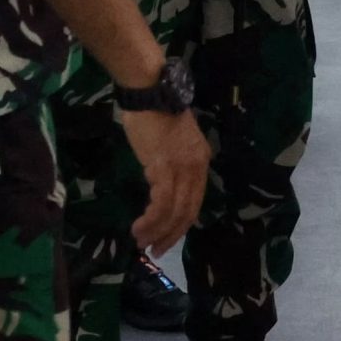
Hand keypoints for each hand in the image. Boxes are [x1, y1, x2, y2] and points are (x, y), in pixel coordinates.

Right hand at [120, 107, 212, 254]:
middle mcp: (196, 166)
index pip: (195, 200)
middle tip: (155, 250)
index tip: (167, 237)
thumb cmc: (155, 112)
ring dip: (157, 231)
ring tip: (141, 242)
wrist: (149, 91)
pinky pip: (161, 203)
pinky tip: (139, 227)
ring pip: (174, 211)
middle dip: (172, 234)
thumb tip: (160, 182)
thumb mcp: (172, 141)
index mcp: (201, 160)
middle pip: (188, 211)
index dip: (182, 223)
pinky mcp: (164, 168)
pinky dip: (151, 220)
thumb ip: (172, 162)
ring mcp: (182, 168)